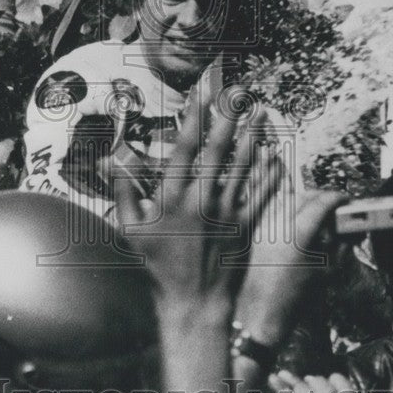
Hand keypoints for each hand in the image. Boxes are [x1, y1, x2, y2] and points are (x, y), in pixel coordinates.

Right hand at [113, 87, 280, 315]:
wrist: (192, 303)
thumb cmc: (157, 266)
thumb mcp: (131, 229)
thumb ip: (124, 190)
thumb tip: (116, 156)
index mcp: (172, 198)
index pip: (185, 149)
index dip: (194, 117)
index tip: (201, 93)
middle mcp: (201, 201)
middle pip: (217, 150)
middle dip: (228, 116)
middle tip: (238, 90)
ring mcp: (225, 214)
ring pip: (243, 167)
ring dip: (253, 136)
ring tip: (261, 111)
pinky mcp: (245, 227)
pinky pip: (261, 194)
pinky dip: (270, 172)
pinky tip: (276, 152)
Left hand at [235, 188, 346, 347]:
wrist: (262, 314)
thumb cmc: (294, 299)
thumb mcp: (326, 272)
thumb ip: (340, 247)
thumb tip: (350, 231)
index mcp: (297, 236)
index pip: (320, 203)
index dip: (336, 198)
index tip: (346, 200)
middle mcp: (277, 227)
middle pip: (303, 196)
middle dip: (321, 196)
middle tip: (335, 204)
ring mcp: (264, 228)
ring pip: (286, 199)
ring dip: (303, 199)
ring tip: (317, 209)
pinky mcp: (256, 233)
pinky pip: (273, 209)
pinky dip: (287, 206)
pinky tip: (297, 216)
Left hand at [269, 370, 359, 392]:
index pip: (339, 380)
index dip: (333, 381)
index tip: (329, 381)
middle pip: (319, 381)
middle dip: (313, 381)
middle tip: (308, 381)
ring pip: (298, 384)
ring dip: (290, 378)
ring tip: (283, 374)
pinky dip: (278, 385)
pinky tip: (274, 380)